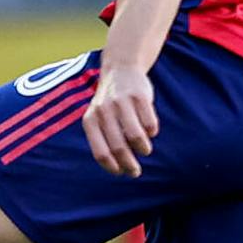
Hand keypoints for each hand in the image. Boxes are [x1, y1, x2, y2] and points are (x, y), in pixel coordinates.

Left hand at [82, 60, 159, 176]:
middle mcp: (104, 111)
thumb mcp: (98, 119)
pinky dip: (152, 132)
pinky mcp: (140, 96)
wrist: (121, 70)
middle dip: (130, 165)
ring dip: (143, 149)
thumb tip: (119, 169)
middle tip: (136, 171)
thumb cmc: (110, 104)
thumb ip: (103, 140)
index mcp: (90, 120)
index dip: (113, 167)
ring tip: (144, 150)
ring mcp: (121, 102)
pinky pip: (150, 123)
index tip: (121, 172)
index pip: (101, 152)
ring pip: (136, 137)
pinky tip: (150, 131)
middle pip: (119, 147)